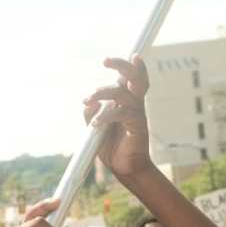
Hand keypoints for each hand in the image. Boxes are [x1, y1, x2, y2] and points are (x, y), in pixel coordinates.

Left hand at [84, 56, 152, 179]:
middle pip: (135, 77)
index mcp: (127, 101)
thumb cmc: (112, 147)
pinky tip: (95, 124)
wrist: (125, 168)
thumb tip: (89, 102)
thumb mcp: (95, 128)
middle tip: (105, 60)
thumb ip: (91, 114)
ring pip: (123, 93)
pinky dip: (106, 116)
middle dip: (121, 65)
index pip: (131, 78)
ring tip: (88, 99)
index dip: (128, 65)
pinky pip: (122, 114)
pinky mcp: (138, 126)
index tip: (111, 58)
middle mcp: (135, 104)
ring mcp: (137, 114)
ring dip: (103, 92)